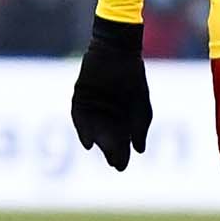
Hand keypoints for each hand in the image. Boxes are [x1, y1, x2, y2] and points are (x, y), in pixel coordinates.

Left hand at [70, 16, 150, 171]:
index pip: (120, 143)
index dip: (120, 156)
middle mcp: (105, 116)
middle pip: (105, 139)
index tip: (121, 167)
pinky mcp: (79, 98)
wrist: (117, 53)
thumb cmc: (133, 78)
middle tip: (112, 162)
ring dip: (96, 142)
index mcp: (121, 119)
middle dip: (109, 151)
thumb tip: (139, 151)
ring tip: (101, 152)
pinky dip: (82, 130)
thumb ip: (139, 128)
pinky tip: (88, 142)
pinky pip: (78, 117)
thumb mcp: (141, 106)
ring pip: (92, 130)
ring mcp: (91, 108)